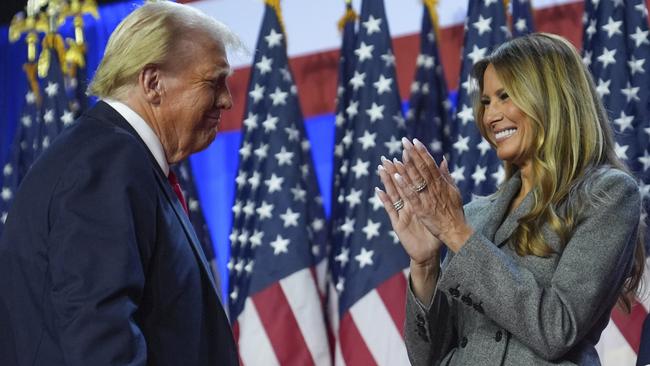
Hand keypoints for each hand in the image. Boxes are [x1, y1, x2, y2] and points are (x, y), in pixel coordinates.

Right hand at [375, 157, 442, 264]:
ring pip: (393, 194)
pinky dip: (384, 201)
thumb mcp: (437, 210)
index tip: (405, 152)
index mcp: (418, 200)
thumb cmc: (433, 231)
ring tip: (380, 168)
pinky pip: (391, 211)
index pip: (413, 180)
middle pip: (400, 185)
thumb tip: (443, 177)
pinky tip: (378, 191)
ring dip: (386, 181)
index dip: (409, 166)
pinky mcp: (398, 224)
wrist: (428, 252)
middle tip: (386, 157)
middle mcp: (408, 205)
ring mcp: (402, 213)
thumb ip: (439, 193)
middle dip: (393, 170)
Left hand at [394, 138, 472, 252]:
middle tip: (404, 141)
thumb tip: (442, 160)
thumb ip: (447, 175)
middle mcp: (434, 188)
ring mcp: (427, 198)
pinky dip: (404, 186)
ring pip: (415, 179)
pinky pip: (411, 196)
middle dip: (412, 154)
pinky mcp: (421, 210)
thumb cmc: (455, 212)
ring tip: (397, 155)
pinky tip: (396, 177)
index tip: (414, 141)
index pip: (430, 164)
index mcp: (442, 183)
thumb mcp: (454, 191)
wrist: (456, 231)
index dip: (422, 152)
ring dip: (406, 167)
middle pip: (422, 168)